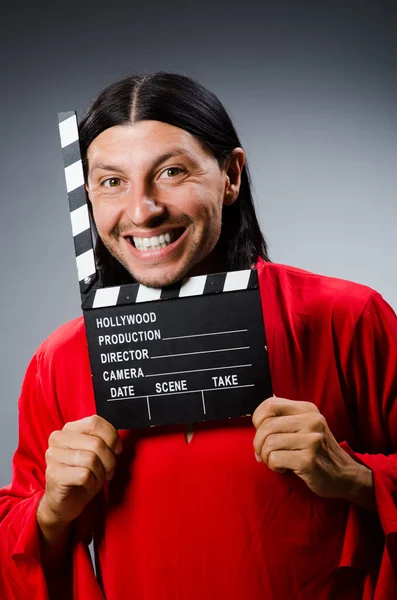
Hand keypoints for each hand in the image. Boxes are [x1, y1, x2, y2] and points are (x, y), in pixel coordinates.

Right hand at [38, 415, 121, 526]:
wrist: (66, 502)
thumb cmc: (83, 475)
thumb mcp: (97, 453)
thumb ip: (104, 441)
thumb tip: (117, 443)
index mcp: (69, 429)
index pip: (95, 422)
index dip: (112, 437)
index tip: (116, 451)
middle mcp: (57, 438)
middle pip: (96, 443)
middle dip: (109, 460)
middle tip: (108, 471)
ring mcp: (53, 456)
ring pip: (91, 459)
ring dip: (101, 473)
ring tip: (97, 478)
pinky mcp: (53, 474)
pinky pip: (84, 475)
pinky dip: (92, 483)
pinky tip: (87, 485)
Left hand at [252, 397, 372, 505]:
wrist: (346, 476)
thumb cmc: (319, 452)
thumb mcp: (307, 427)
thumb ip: (285, 418)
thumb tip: (258, 417)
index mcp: (307, 409)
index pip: (270, 404)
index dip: (257, 419)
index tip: (261, 433)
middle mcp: (311, 421)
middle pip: (267, 425)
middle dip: (258, 443)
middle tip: (263, 454)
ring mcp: (312, 440)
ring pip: (269, 443)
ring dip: (266, 457)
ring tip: (275, 462)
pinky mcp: (309, 459)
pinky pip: (275, 459)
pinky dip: (273, 466)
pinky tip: (283, 469)